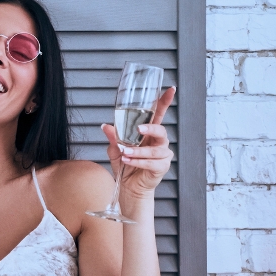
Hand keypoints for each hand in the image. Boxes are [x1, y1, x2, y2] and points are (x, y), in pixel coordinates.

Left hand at [102, 87, 174, 211]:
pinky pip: (152, 162)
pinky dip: (138, 161)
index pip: (158, 114)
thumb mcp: (115, 149)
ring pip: (155, 149)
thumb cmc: (125, 165)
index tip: (170, 89)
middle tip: (139, 129)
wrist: (128, 186)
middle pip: (161, 130)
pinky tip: (128, 161)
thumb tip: (105, 125)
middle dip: (151, 128)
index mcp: (148, 132)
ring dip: (139, 151)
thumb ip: (113, 138)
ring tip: (126, 153)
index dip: (165, 101)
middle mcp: (158, 142)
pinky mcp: (161, 167)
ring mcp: (162, 154)